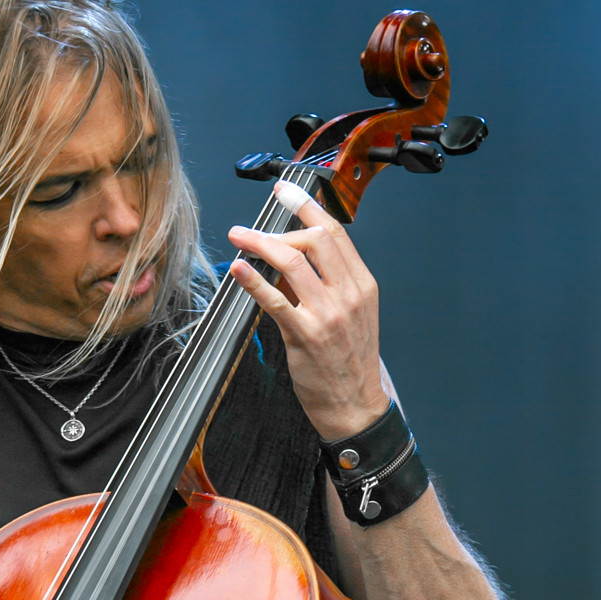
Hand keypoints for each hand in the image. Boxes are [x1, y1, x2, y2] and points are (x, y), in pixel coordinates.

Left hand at [228, 180, 387, 439]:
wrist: (355, 407)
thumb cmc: (349, 364)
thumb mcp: (351, 317)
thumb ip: (326, 286)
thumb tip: (287, 260)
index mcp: (362, 285)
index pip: (335, 233)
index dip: (306, 207)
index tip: (285, 192)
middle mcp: (348, 294)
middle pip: (314, 239)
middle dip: (278, 225)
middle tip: (251, 227)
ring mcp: (328, 314)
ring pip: (292, 261)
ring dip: (259, 244)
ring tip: (238, 239)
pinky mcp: (305, 335)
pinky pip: (275, 299)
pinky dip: (253, 280)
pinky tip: (238, 269)